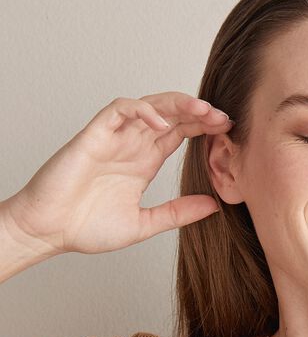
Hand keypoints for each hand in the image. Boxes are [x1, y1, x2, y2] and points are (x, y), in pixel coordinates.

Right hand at [5, 92, 233, 255]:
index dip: (204, 128)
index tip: (228, 133)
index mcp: (144, 162)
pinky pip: (120, 109)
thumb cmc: (87, 228)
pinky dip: (142, 110)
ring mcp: (114, 138)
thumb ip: (177, 213)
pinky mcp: (94, 135)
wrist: (49, 231)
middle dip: (199, 112)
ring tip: (203, 111)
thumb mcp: (145, 224)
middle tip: (224, 118)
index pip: (180, 134)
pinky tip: (162, 122)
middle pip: (171, 115)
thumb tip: (214, 205)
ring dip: (177, 104)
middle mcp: (132, 145)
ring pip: (150, 105)